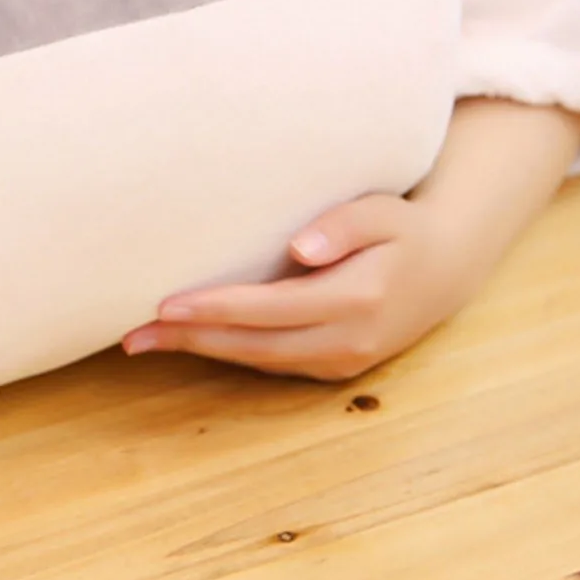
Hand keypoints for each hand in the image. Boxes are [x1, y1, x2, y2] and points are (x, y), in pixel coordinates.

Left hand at [122, 193, 470, 381]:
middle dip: (191, 340)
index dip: (216, 308)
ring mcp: (342, 360)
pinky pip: (271, 362)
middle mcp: (349, 340)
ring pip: (258, 360)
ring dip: (201, 351)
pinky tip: (188, 340)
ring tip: (143, 340)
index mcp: (357, 299)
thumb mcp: (381, 212)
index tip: (166, 304)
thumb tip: (302, 248)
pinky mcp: (335, 367)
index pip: (271, 309)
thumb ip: (342, 225)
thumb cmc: (402, 229)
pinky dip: (227, 353)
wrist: (446, 268)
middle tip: (133, 334)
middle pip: (255, 345)